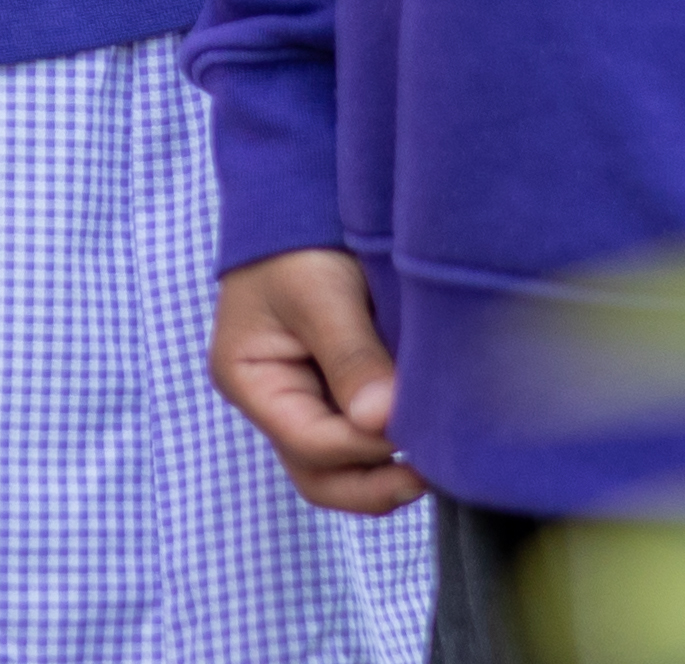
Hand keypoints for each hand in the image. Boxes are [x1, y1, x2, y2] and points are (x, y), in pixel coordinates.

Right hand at [212, 251, 423, 514]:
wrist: (301, 197)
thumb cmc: (298, 240)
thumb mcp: (320, 292)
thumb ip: (350, 357)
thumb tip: (383, 422)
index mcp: (249, 379)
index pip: (308, 442)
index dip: (362, 447)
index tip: (414, 433)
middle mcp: (273, 401)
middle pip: (318, 476)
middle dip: (372, 486)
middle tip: (430, 476)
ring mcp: (305, 401)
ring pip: (341, 469)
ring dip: (384, 474)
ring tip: (435, 466)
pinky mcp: (337, 393)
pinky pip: (360, 440)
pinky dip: (389, 448)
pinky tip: (426, 437)